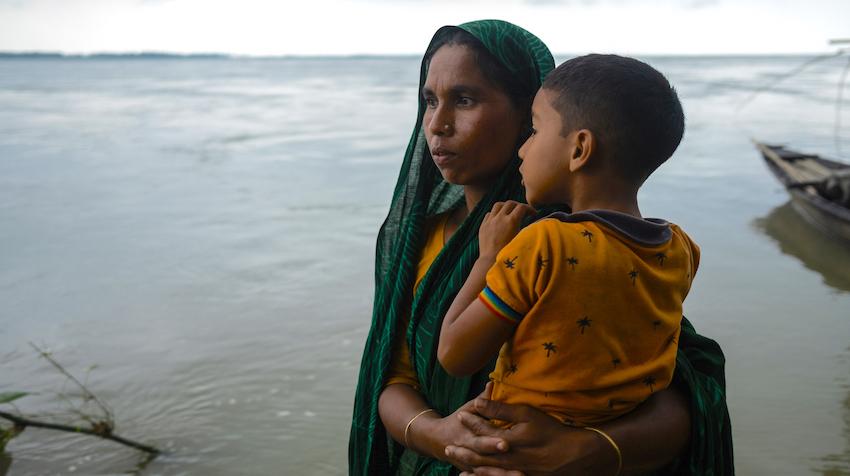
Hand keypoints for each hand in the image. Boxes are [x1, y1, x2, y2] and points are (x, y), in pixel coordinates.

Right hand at [413, 385, 509, 470]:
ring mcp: (470, 466)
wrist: (436, 440)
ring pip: (486, 473)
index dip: (492, 443)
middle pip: (484, 459)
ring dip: (502, 475)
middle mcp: (467, 454)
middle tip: (514, 461)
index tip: (506, 443)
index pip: (480, 440)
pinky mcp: (473, 472)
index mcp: (466, 437)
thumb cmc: (457, 421)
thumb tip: (492, 383)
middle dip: (499, 462)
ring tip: (520, 475)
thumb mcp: (467, 409)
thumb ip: (481, 400)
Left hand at [446, 396, 617, 475]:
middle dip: (462, 449)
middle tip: (447, 447)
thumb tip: (478, 402)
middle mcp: (504, 458)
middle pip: (477, 454)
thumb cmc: (551, 432)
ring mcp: (512, 471)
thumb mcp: (526, 414)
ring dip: (469, 465)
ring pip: (484, 470)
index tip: (460, 415)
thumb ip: (500, 409)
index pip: (481, 431)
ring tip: (456, 462)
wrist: (573, 455)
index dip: (470, 422)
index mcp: (504, 440)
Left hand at [479, 201, 534, 259]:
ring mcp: (490, 221)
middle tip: (522, 212)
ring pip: (498, 205)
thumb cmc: (508, 253)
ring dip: (505, 206)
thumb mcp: (519, 239)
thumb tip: (529, 221)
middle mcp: (500, 218)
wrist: (490, 261)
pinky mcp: (483, 225)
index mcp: (511, 221)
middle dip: (518, 205)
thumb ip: (523, 227)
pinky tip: (498, 219)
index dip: (529, 208)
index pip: (522, 207)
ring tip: (509, 212)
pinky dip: (495, 213)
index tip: (533, 213)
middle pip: (510, 203)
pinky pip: (489, 214)